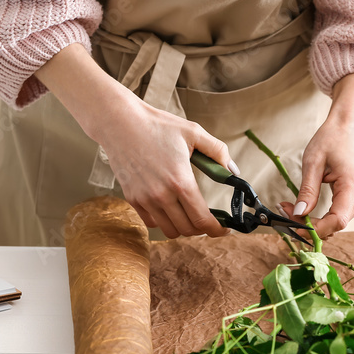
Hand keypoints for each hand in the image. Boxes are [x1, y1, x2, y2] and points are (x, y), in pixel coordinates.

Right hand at [35, 44, 237, 238]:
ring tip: (188, 214)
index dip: (217, 230)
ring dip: (182, 226)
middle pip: (188, 230)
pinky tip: (169, 207)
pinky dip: (163, 220)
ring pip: (169, 230)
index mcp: (181, 182)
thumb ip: (218, 152)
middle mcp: (162, 196)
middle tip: (208, 219)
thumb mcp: (194, 132)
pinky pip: (152, 222)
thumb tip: (233, 171)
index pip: (203, 220)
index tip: (224, 230)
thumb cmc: (157, 126)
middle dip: (202, 228)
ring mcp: (145, 199)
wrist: (120, 123)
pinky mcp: (132, 198)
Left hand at [281, 73, 353, 238]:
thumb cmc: (333, 140)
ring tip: (292, 209)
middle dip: (310, 225)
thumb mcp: (313, 162)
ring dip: (314, 222)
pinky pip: (338, 215)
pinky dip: (321, 217)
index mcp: (352, 185)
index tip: (295, 227)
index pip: (337, 220)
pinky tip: (305, 209)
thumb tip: (299, 213)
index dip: (316, 229)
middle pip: (336, 224)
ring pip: (336, 222)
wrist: (349, 129)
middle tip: (286, 212)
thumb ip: (307, 190)